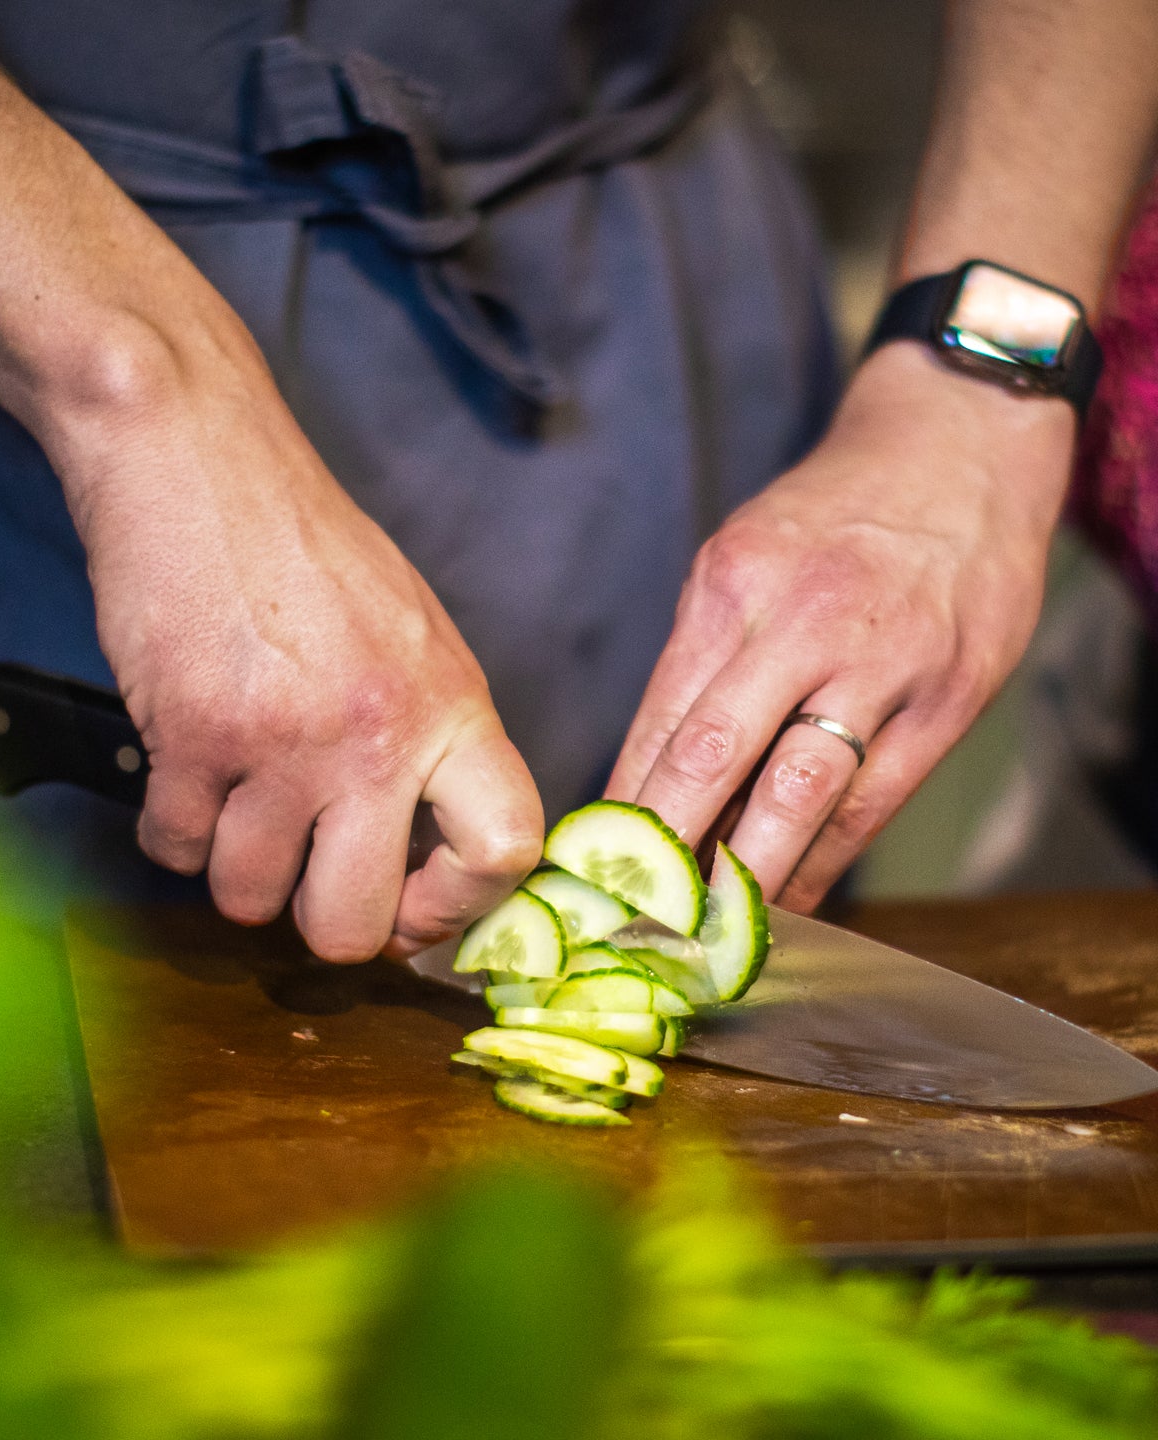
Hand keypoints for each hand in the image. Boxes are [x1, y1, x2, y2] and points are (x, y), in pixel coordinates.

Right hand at [47, 307, 542, 961]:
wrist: (196, 455)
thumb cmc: (302, 545)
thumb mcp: (411, 632)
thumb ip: (431, 740)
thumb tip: (428, 859)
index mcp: (450, 704)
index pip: (506, 849)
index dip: (458, 908)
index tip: (414, 907)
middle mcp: (376, 734)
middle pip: (355, 925)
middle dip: (322, 920)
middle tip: (307, 875)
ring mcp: (279, 742)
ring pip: (248, 900)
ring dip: (237, 868)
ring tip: (237, 799)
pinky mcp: (188, 736)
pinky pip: (172, 850)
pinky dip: (171, 829)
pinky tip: (184, 773)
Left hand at [607, 342, 1074, 909]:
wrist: (960, 450)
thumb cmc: (831, 518)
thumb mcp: (740, 558)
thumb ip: (699, 662)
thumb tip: (652, 777)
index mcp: (731, 587)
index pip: (660, 722)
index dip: (622, 807)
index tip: (588, 868)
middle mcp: (801, 625)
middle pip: (714, 761)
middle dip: (664, 853)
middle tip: (626, 922)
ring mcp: (882, 665)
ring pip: (799, 796)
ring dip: (746, 878)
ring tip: (702, 938)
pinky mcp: (946, 700)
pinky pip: (872, 804)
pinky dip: (825, 863)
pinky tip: (789, 905)